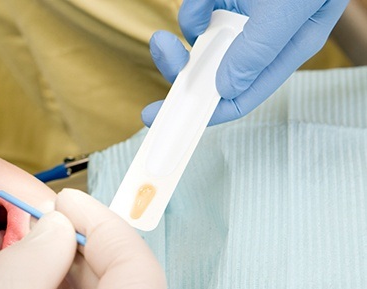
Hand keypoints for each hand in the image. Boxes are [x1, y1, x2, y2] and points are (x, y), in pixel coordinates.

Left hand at [142, 0, 348, 125]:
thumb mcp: (290, 12)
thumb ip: (259, 50)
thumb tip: (225, 88)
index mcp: (281, 52)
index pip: (240, 96)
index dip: (204, 110)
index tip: (167, 113)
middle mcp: (259, 38)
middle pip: (211, 69)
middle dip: (183, 62)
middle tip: (162, 46)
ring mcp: (243, 13)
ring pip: (201, 34)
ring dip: (192, 19)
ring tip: (204, 0)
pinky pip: (200, 6)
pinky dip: (198, 0)